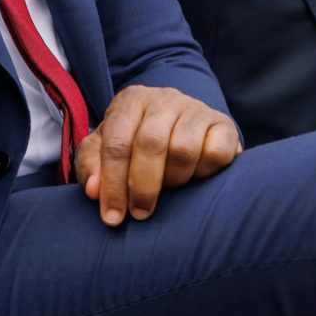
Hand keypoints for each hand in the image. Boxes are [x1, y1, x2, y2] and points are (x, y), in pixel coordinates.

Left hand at [76, 85, 240, 225]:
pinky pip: (216, 153)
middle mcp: (164, 99)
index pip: (117, 142)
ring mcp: (197, 109)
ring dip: (174, 180)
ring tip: (169, 189)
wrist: (180, 129)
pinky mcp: (224, 126)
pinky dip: (204, 173)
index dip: (112, 183)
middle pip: (150, 144)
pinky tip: (195, 177)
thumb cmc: (135, 146)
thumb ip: (91, 168)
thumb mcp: (105, 152)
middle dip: (142, 186)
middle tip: (140, 213)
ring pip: (184, 150)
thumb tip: (94, 190)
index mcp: (131, 101)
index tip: (112, 216)